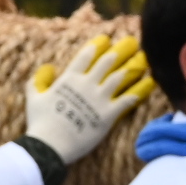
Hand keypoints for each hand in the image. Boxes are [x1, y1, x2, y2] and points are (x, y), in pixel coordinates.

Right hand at [21, 34, 153, 173]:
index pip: (86, 56)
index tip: (106, 38)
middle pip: (108, 62)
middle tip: (132, 41)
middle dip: (121, 50)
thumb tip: (48, 67)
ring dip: (133, 66)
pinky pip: (127, 101)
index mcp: (70, 79)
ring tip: (145, 58)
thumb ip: (39, 80)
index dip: (97, 46)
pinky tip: (150, 83)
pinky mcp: (108, 116)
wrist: (50, 146)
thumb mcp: (34, 97)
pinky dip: (139, 92)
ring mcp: (99, 99)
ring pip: (120, 78)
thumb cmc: (40, 123)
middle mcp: (87, 85)